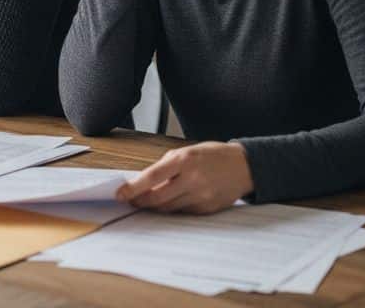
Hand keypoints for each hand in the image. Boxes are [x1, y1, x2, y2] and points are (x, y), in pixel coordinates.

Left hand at [116, 141, 253, 213]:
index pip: (152, 177)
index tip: (120, 194)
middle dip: (140, 201)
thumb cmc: (212, 155)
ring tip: (146, 202)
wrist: (243, 166)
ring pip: (168, 208)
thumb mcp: (187, 151)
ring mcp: (200, 196)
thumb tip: (143, 181)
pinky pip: (182, 212)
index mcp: (185, 160)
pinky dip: (173, 208)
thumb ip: (166, 166)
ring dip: (154, 206)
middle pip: (157, 198)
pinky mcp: (206, 209)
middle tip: (130, 201)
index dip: (133, 188)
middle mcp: (192, 179)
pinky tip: (170, 202)